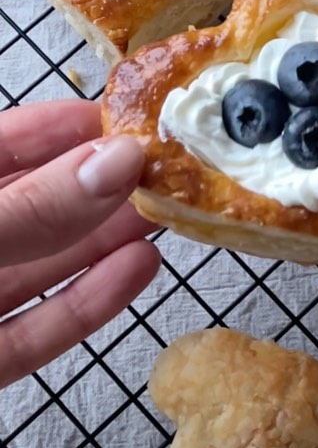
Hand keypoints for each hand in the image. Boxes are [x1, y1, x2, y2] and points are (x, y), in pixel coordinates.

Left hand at [0, 101, 159, 387]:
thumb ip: (32, 209)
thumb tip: (117, 161)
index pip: (2, 143)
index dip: (64, 125)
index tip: (131, 117)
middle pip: (35, 203)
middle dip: (101, 182)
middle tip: (169, 166)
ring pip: (41, 265)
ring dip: (106, 238)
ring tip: (170, 210)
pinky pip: (36, 330)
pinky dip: (87, 303)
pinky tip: (137, 269)